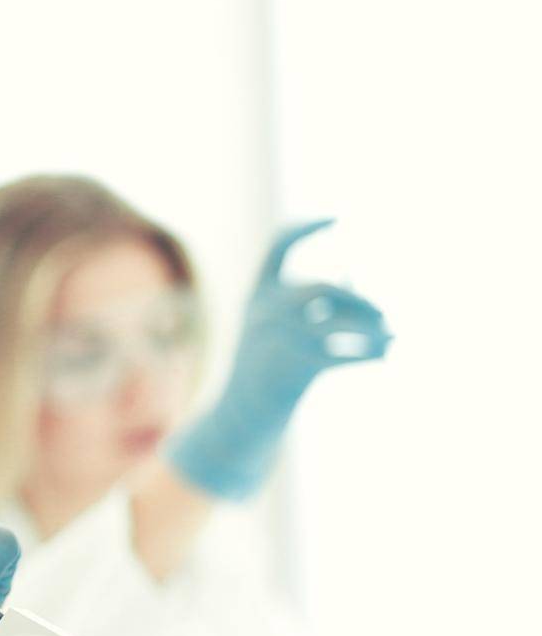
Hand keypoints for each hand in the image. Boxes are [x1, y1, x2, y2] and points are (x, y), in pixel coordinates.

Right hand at [167, 220, 391, 499]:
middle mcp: (265, 312)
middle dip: (361, 299)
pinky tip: (387, 355)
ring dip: (374, 329)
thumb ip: (312, 304)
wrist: (240, 418)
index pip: (279, 247)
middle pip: (323, 288)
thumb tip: (354, 280)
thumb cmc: (265, 371)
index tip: (339, 217)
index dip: (307, 228)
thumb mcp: (276, 331)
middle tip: (386, 313)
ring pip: (339, 322)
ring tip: (394, 336)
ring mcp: (277, 338)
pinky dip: (370, 353)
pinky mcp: (293, 366)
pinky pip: (344, 353)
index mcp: (258, 296)